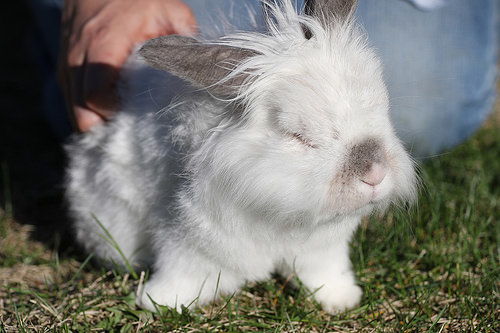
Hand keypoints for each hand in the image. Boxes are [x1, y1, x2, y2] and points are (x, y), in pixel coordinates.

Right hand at [59, 0, 196, 131]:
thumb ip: (186, 38)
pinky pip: (72, 104)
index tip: (140, 118)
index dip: (116, 114)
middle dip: (106, 129)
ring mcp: (67, 67)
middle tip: (135, 130)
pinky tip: (112, 114)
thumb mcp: (168, 11)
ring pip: (74, 114)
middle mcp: (76, 60)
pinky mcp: (65, 72)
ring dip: (97, 124)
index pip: (96, 95)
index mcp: (102, 45)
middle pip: (81, 114)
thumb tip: (208, 70)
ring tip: (125, 126)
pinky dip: (89, 115)